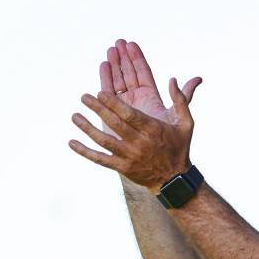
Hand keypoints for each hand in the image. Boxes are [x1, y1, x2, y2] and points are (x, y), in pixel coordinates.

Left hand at [69, 39, 201, 192]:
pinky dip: (84, 152)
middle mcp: (139, 143)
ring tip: (75, 116)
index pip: (129, 115)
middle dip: (98, 109)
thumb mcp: (187, 123)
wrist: (174, 178)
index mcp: (153, 129)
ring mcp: (129, 156)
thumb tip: (173, 79)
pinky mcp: (122, 168)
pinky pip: (100, 159)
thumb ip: (181, 101)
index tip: (100, 93)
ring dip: (87, 128)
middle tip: (84, 97)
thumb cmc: (179, 147)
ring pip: (104, 141)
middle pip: (114, 124)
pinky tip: (72, 142)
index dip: (113, 104)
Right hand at [100, 39, 200, 136]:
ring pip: (117, 82)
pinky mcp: (112, 115)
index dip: (137, 59)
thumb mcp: (181, 118)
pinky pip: (108, 96)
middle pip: (129, 74)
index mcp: (152, 98)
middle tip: (118, 42)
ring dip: (113, 67)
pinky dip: (105, 81)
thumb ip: (185, 98)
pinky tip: (102, 67)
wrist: (156, 161)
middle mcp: (137, 100)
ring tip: (109, 52)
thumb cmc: (170, 142)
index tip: (131, 44)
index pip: (143, 73)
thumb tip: (197, 78)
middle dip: (123, 58)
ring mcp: (124, 106)